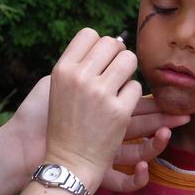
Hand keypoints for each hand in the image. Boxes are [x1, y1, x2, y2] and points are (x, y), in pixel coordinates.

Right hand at [7, 29, 188, 191]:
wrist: (66, 160)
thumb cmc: (63, 121)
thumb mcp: (58, 87)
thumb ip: (79, 63)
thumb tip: (115, 42)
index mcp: (62, 69)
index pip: (88, 34)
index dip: (99, 44)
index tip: (101, 57)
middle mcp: (80, 77)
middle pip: (111, 43)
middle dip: (117, 54)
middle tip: (115, 68)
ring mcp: (100, 94)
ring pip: (128, 60)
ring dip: (128, 71)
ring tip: (120, 84)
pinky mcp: (119, 112)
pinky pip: (136, 87)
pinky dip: (131, 96)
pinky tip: (120, 106)